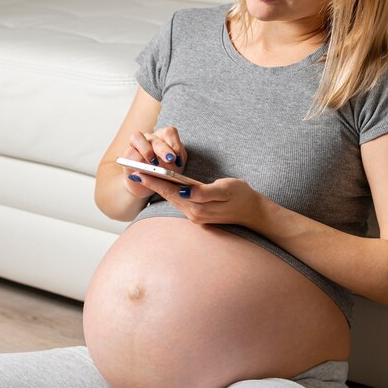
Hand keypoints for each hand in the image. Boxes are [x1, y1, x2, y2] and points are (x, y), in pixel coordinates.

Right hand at [121, 126, 186, 198]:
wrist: (150, 184)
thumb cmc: (165, 174)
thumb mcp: (175, 168)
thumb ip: (176, 163)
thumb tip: (174, 162)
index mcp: (164, 137)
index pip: (169, 133)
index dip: (174, 144)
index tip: (178, 159)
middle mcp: (150, 138)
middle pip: (156, 138)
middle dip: (163, 150)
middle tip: (170, 160)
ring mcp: (137, 143)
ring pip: (137, 137)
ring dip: (146, 150)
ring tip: (153, 164)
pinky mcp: (127, 154)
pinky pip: (129, 152)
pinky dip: (137, 161)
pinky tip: (142, 171)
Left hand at [133, 173, 263, 228]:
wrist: (254, 213)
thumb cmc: (241, 196)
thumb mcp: (225, 189)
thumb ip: (204, 191)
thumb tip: (184, 191)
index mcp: (198, 206)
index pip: (170, 191)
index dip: (153, 181)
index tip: (138, 173)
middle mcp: (193, 214)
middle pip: (167, 195)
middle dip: (150, 183)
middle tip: (133, 171)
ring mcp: (195, 216)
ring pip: (172, 199)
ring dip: (157, 187)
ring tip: (142, 175)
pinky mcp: (198, 215)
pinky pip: (179, 201)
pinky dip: (168, 192)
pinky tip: (162, 184)